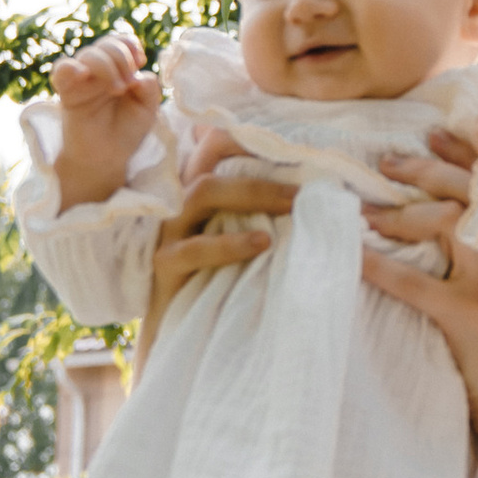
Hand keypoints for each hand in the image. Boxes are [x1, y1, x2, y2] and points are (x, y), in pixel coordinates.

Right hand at [50, 28, 163, 210]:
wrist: (106, 158)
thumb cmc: (126, 131)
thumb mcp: (147, 109)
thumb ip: (149, 88)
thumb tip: (139, 74)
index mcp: (118, 68)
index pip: (121, 41)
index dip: (131, 45)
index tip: (140, 61)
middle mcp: (98, 70)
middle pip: (107, 44)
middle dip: (122, 58)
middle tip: (128, 84)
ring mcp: (81, 80)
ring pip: (88, 54)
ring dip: (106, 66)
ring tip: (118, 89)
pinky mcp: (66, 93)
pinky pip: (61, 70)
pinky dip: (71, 67)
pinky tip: (83, 74)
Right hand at [138, 140, 294, 363]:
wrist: (179, 339)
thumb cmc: (217, 289)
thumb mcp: (240, 250)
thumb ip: (262, 221)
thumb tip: (313, 200)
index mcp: (197, 197)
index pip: (213, 148)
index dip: (243, 138)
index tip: (292, 145)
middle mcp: (180, 206)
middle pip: (217, 167)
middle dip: (264, 174)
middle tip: (306, 188)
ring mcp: (168, 233)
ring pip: (204, 193)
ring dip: (252, 194)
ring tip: (291, 206)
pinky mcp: (164, 265)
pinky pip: (195, 248)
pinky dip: (231, 244)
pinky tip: (262, 244)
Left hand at [363, 136, 477, 442]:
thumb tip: (454, 217)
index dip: (464, 155)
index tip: (435, 134)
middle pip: (468, 192)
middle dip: (425, 170)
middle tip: (386, 161)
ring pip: (445, 225)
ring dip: (400, 214)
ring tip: (365, 209)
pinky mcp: (468, 315)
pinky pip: (416, 285)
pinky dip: (381, 269)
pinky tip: (354, 258)